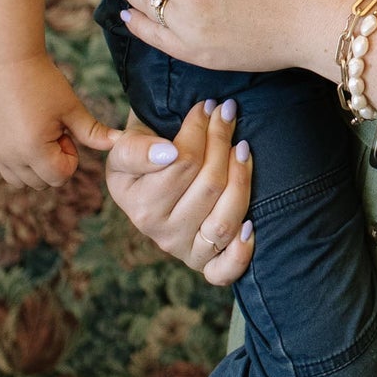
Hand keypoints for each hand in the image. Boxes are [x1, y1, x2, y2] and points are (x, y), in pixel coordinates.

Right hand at [0, 53, 120, 189]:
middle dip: (52, 162)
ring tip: (37, 133)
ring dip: (34, 166)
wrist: (9, 60)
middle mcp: (10, 156)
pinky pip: (2, 170)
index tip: (65, 132)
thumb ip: (93, 132)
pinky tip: (22, 136)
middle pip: (41, 183)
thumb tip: (119, 143)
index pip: (60, 177)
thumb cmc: (44, 82)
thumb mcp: (72, 108)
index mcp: (33, 149)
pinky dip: (14, 162)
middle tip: (52, 130)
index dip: (69, 156)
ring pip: (20, 181)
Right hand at [105, 101, 254, 285]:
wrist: (150, 179)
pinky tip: (251, 225)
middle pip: (209, 185)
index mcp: (135, 201)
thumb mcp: (126, 144)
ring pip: (223, 220)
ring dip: (241, 180)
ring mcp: (182, 250)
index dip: (200, 129)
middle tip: (229, 113)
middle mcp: (157, 231)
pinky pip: (224, 270)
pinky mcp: (204, 264)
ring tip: (243, 148)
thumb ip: (138, 148)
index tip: (208, 106)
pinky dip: (241, 252)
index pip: (181, 162)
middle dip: (222, 142)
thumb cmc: (143, 154)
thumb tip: (168, 152)